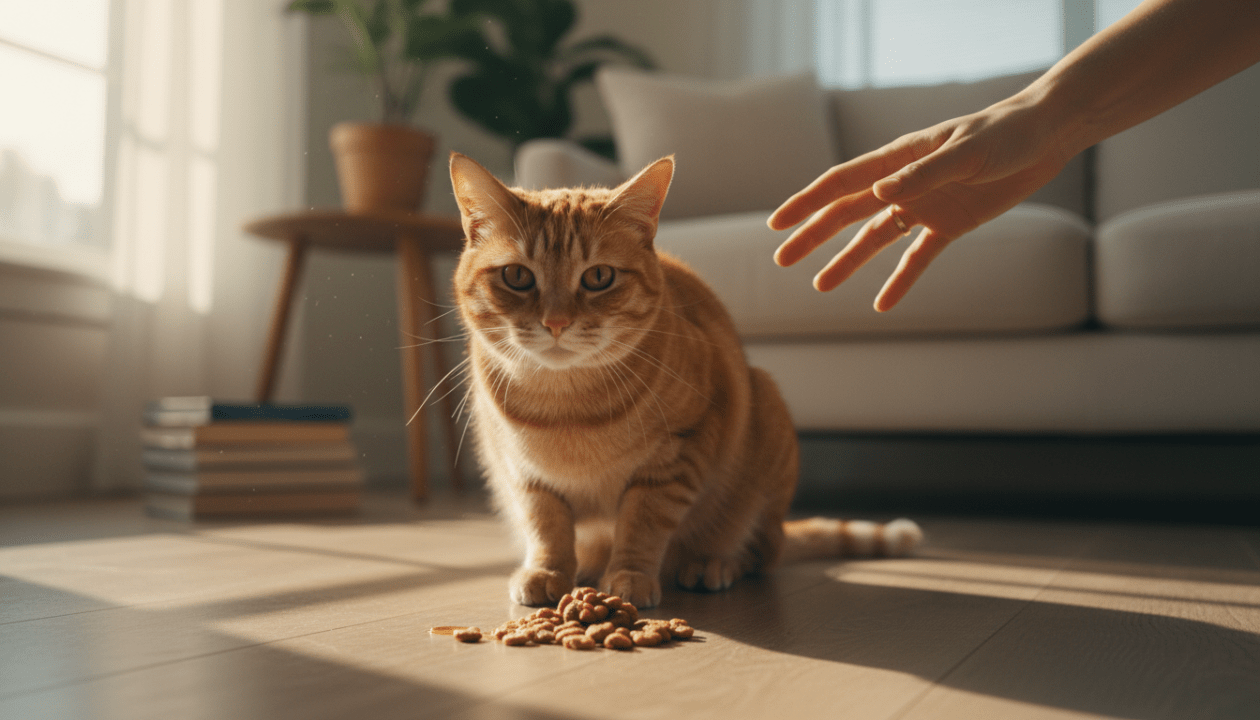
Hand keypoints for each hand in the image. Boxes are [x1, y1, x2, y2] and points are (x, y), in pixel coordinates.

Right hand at [769, 94, 1072, 310]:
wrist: (1044, 137)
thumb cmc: (1004, 134)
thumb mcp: (965, 153)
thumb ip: (922, 175)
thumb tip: (877, 193)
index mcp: (899, 159)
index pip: (842, 183)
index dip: (807, 203)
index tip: (778, 223)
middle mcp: (903, 184)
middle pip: (847, 213)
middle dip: (813, 235)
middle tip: (782, 258)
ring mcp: (924, 205)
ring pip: (875, 238)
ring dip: (847, 261)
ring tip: (820, 285)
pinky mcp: (949, 224)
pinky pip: (917, 258)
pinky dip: (900, 281)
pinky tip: (882, 304)